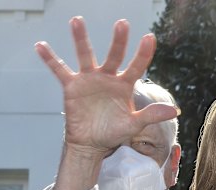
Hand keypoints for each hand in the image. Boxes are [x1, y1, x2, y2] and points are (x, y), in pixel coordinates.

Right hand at [35, 17, 177, 157]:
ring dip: (81, 39)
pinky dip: (50, 59)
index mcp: (125, 85)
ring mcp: (90, 80)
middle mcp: (108, 78)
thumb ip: (151, 115)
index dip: (144, 53)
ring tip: (77, 21)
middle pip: (114, 55)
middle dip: (118, 41)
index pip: (137, 66)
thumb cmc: (114, 132)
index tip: (150, 37)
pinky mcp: (72, 86)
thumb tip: (174, 110)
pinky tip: (41, 46)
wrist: (92, 143)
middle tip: (122, 23)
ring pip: (86, 55)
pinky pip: (60, 70)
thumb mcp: (134, 124)